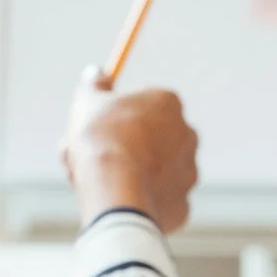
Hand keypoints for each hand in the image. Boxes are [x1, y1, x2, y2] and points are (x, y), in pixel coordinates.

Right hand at [60, 66, 199, 231]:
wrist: (117, 193)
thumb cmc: (102, 140)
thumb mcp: (88, 102)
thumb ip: (94, 84)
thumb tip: (96, 72)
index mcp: (168, 103)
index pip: (143, 104)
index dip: (115, 116)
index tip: (95, 126)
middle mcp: (187, 134)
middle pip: (151, 137)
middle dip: (123, 146)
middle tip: (89, 157)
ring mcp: (188, 171)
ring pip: (154, 170)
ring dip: (129, 174)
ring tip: (95, 183)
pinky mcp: (183, 205)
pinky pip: (157, 199)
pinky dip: (139, 201)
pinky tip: (117, 203)